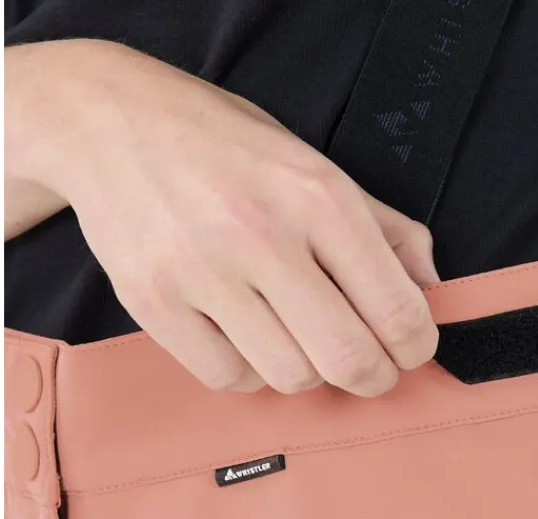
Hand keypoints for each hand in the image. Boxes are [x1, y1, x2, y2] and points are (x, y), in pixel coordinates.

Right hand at [6, 40, 439, 395]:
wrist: (107, 120)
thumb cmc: (223, 146)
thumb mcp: (313, 163)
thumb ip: (383, 226)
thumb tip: (430, 287)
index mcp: (316, 196)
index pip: (397, 309)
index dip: (416, 346)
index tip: (410, 348)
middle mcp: (261, 234)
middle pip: (348, 360)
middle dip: (373, 376)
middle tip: (370, 368)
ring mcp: (202, 272)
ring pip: (290, 378)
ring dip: (306, 371)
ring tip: (295, 337)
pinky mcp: (154, 303)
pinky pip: (230, 379)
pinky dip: (249, 372)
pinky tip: (246, 337)